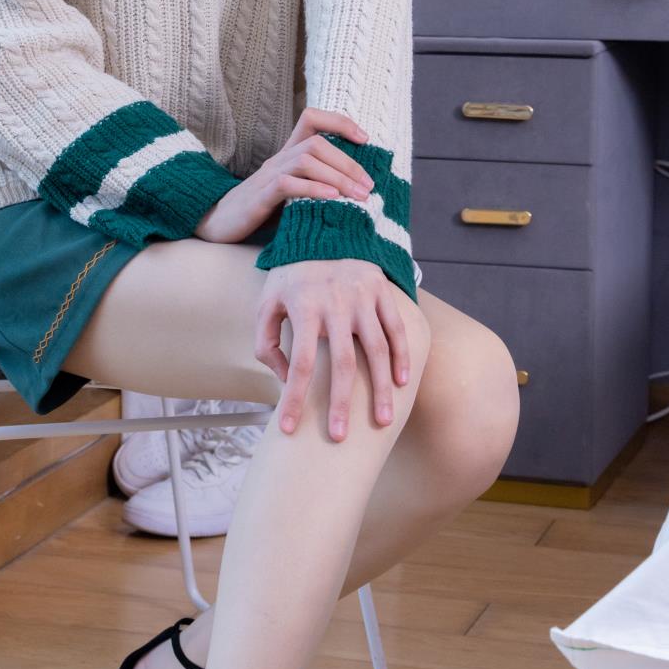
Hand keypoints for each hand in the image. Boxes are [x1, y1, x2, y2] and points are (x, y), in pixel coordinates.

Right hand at [194, 106, 376, 245]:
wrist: (218, 222)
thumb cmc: (261, 209)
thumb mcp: (293, 191)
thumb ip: (315, 184)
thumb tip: (356, 190)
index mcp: (287, 154)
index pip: (312, 119)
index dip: (340, 122)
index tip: (365, 140)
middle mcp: (279, 158)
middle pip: (317, 143)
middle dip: (348, 163)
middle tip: (368, 186)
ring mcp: (268, 175)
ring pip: (306, 160)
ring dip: (338, 177)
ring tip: (358, 195)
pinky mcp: (260, 196)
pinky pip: (288, 184)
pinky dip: (314, 189)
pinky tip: (332, 198)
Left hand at [255, 258, 420, 441]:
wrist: (322, 231)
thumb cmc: (291, 276)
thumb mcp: (266, 303)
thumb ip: (266, 342)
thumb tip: (285, 378)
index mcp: (304, 308)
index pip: (301, 364)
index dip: (295, 399)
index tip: (290, 429)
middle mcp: (336, 303)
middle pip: (343, 364)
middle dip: (342, 404)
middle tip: (340, 438)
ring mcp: (363, 297)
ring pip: (377, 350)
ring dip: (380, 389)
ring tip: (382, 422)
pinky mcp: (382, 291)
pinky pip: (396, 328)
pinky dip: (401, 357)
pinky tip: (401, 383)